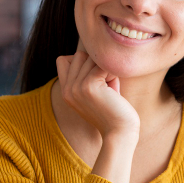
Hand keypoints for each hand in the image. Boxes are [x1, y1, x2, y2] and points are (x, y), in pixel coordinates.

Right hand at [56, 46, 138, 182]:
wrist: (120, 132)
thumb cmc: (114, 110)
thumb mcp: (96, 90)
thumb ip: (89, 73)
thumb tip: (93, 49)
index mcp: (65, 91)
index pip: (64, 59)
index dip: (82, 62)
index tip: (97, 78)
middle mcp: (67, 89)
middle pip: (80, 55)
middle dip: (97, 65)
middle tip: (107, 85)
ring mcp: (75, 87)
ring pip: (92, 58)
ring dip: (106, 70)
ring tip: (111, 89)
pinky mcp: (88, 86)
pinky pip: (103, 65)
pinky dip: (113, 74)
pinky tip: (115, 91)